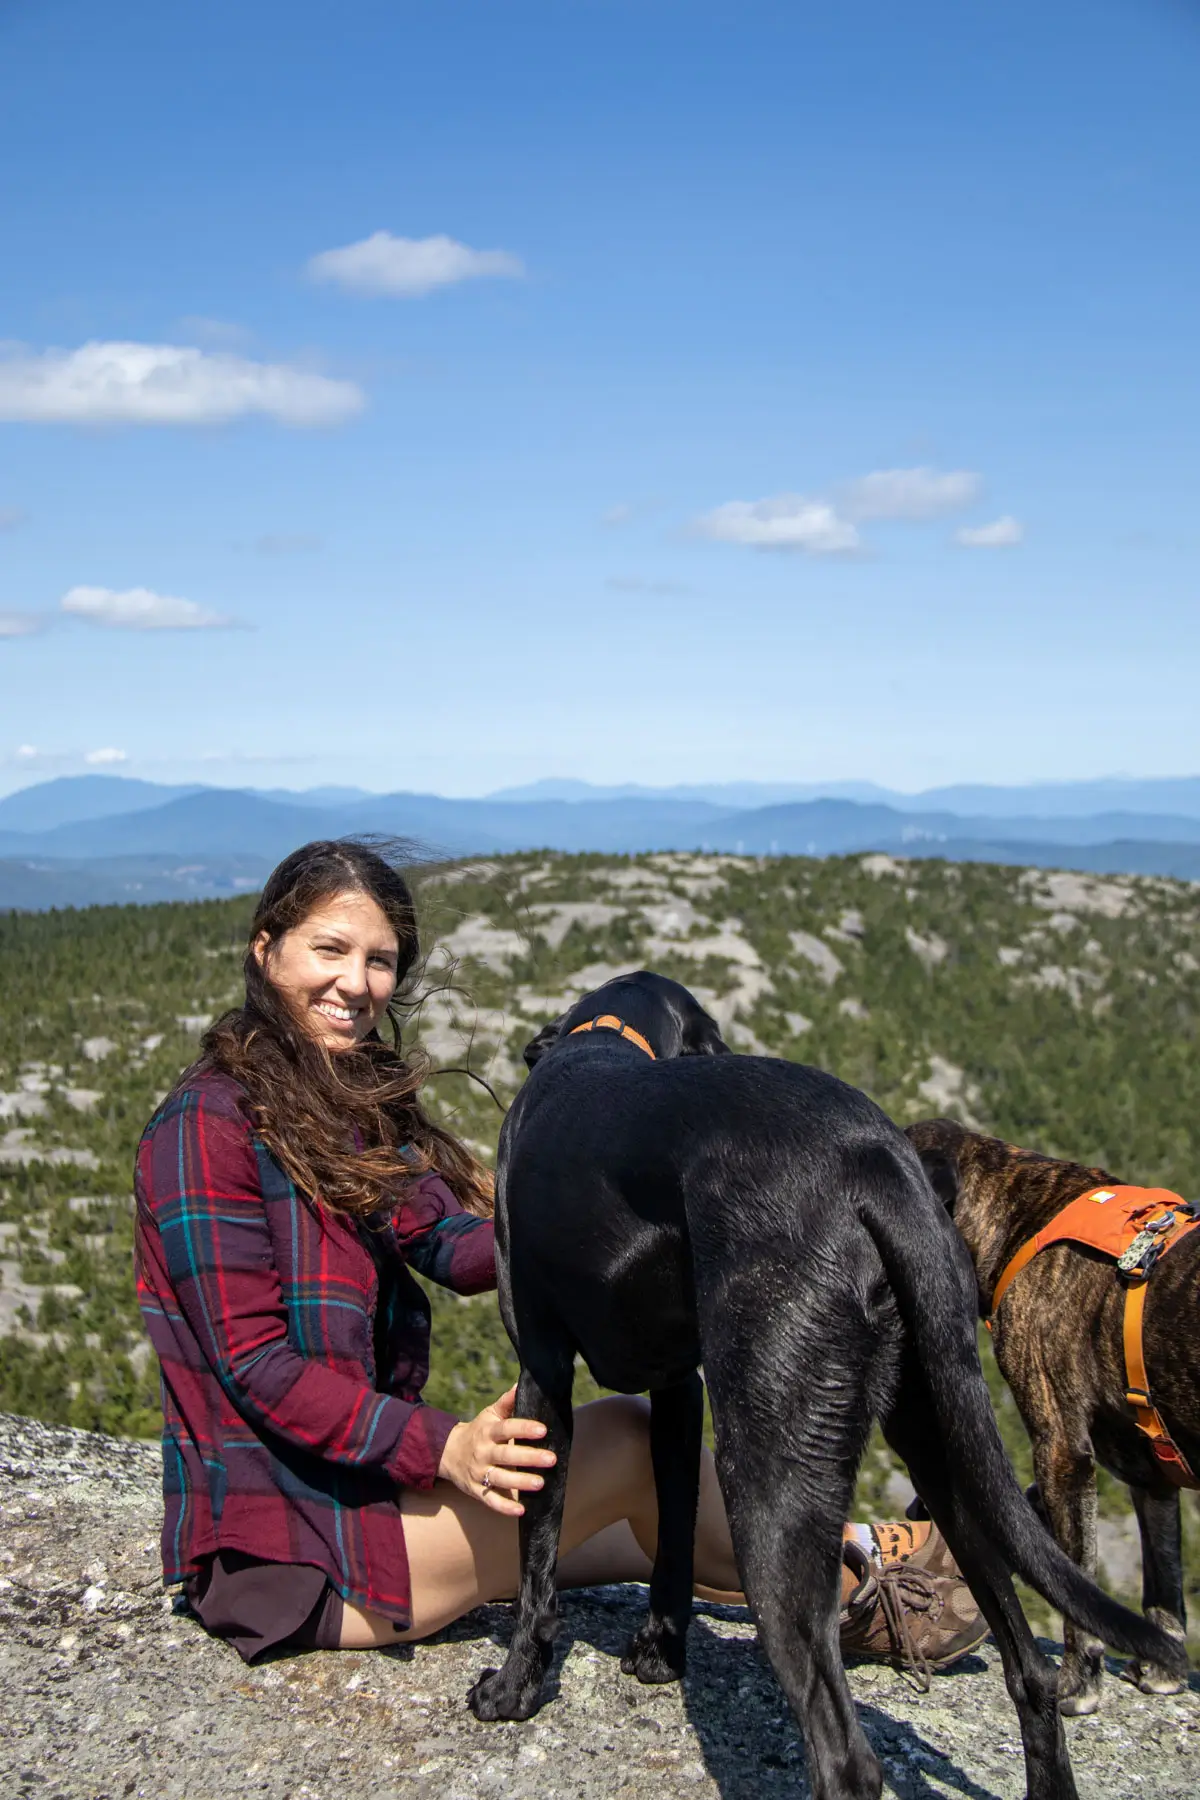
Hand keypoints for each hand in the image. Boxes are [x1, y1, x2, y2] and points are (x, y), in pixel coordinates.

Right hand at [437, 1385, 557, 1515]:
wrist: (447, 1452)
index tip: (543, 1429)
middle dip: (529, 1457)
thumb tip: (522, 1384)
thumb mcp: (489, 1414)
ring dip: (520, 1482)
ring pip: (500, 1478)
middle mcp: (482, 1452)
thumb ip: (507, 1402)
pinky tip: (522, 1509)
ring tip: (541, 1483)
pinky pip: (491, 1500)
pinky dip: (505, 1507)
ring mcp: (478, 1473)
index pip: (506, 1428)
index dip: (524, 1428)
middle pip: (506, 1455)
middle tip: (551, 1458)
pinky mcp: (476, 1490)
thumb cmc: (478, 1431)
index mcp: (487, 1432)